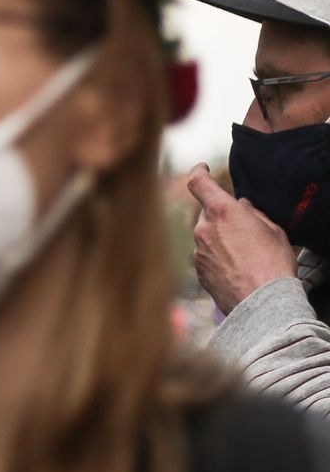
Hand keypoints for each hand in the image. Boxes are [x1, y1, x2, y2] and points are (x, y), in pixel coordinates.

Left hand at [189, 164, 296, 314]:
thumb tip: (241, 206)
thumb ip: (252, 213)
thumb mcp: (273, 230)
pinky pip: (206, 254)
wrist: (261, 302)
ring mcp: (197, 250)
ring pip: (206, 235)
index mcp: (222, 212)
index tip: (202, 169)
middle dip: (222, 216)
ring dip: (221, 238)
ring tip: (246, 254)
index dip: (198, 172)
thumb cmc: (272, 264)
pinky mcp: (198, 269)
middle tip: (245, 230)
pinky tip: (238, 267)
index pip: (198, 183)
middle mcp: (204, 229)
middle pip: (207, 213)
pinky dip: (218, 255)